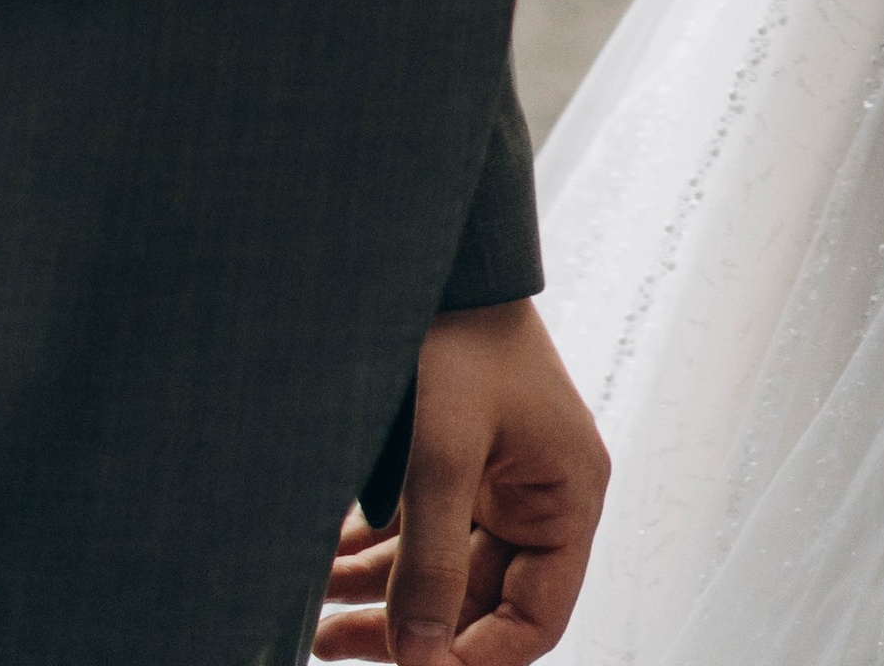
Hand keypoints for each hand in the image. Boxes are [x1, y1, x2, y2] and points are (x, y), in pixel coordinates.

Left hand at [316, 301, 609, 663]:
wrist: (443, 258)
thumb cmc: (462, 338)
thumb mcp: (443, 454)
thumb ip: (431, 562)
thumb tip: (418, 659)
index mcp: (568, 497)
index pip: (535, 621)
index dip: (475, 660)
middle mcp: (540, 498)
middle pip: (478, 604)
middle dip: (407, 633)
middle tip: (332, 643)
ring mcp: (498, 484)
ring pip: (441, 575)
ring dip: (380, 599)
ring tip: (315, 619)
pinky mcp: (459, 467)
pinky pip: (422, 535)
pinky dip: (375, 557)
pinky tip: (324, 569)